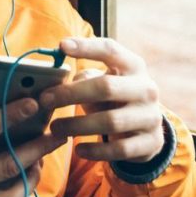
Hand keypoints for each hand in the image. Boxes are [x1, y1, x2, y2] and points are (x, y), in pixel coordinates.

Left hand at [39, 37, 163, 162]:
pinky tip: (78, 149)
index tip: (62, 46)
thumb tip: (55, 83)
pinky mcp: (150, 142)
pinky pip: (120, 149)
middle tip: (44, 100)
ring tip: (55, 128)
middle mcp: (146, 88)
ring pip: (111, 121)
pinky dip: (96, 150)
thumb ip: (85, 79)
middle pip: (106, 87)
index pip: (110, 50)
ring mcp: (151, 116)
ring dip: (78, 125)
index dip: (86, 47)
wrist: (148, 127)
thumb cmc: (116, 97)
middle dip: (71, 94)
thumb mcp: (106, 81)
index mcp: (133, 66)